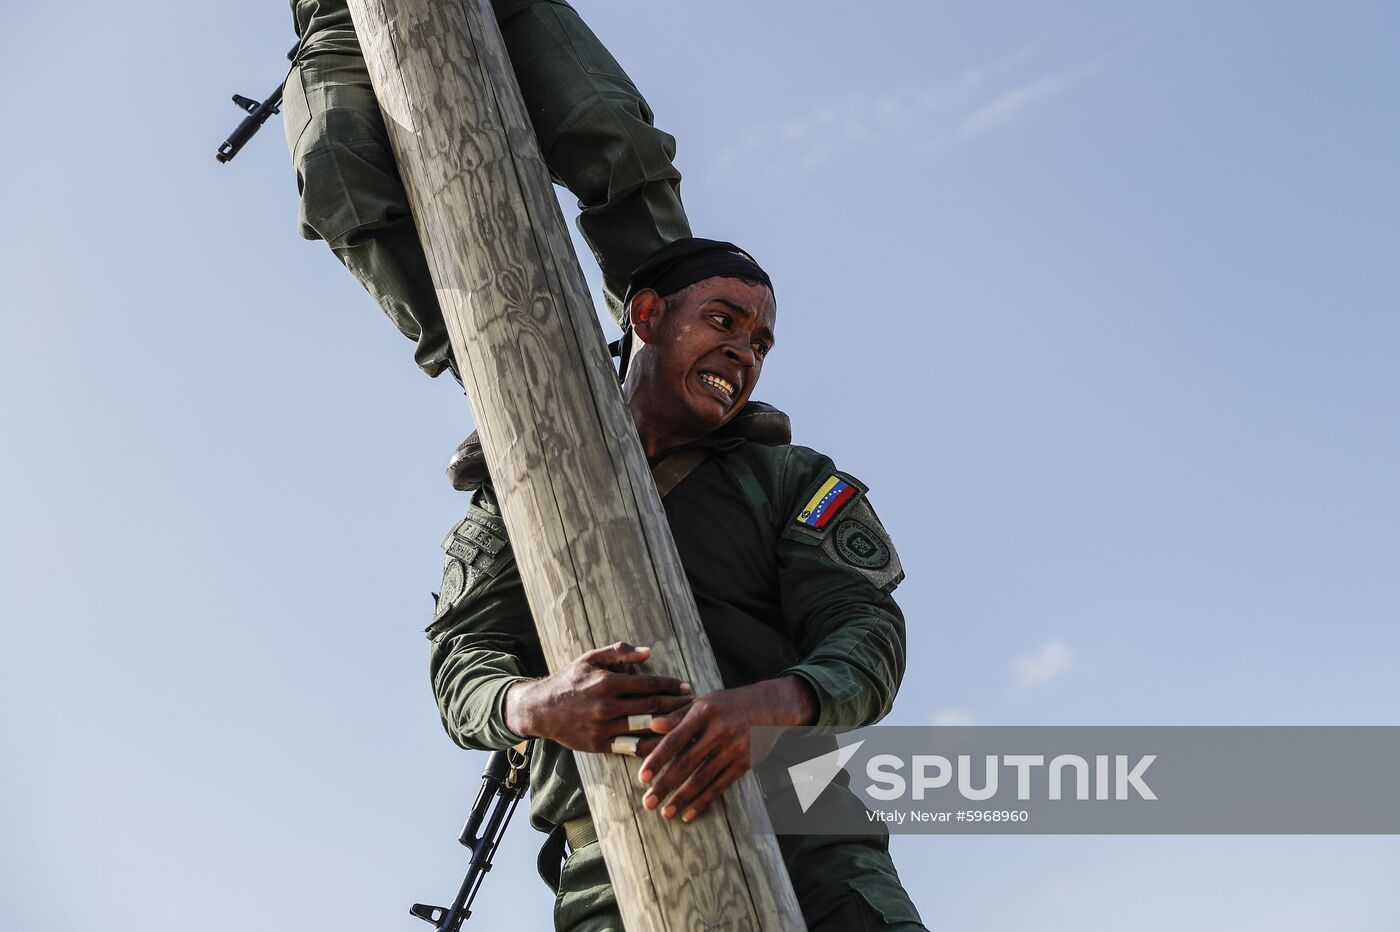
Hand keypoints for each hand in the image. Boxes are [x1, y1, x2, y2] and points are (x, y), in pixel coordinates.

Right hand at [504, 642, 691, 752]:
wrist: (541, 709)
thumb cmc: (569, 680)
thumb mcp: (590, 659)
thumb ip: (619, 654)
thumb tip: (648, 651)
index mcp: (607, 682)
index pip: (648, 684)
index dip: (671, 686)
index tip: (687, 687)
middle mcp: (607, 706)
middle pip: (652, 707)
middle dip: (677, 706)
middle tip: (696, 705)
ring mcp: (604, 728)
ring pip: (645, 728)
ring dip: (669, 726)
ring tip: (687, 724)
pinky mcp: (601, 745)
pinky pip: (632, 747)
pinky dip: (651, 746)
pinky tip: (666, 744)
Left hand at [636, 675, 816, 823]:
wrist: (771, 706)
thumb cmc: (730, 703)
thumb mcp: (705, 701)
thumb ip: (678, 714)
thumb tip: (652, 725)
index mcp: (703, 712)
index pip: (675, 739)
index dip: (657, 760)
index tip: (642, 778)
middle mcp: (718, 731)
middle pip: (686, 763)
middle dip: (665, 785)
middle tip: (648, 803)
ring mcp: (732, 749)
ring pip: (702, 778)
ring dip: (682, 798)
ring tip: (665, 813)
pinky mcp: (744, 763)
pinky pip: (720, 785)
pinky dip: (703, 801)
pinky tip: (689, 813)